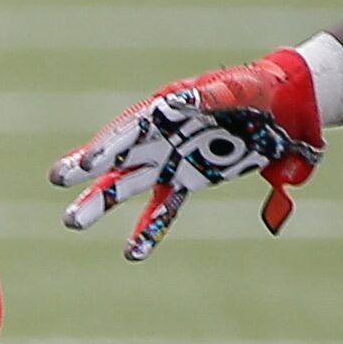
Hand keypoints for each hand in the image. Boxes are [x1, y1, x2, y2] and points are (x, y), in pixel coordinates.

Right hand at [50, 49, 322, 260]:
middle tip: (59, 180)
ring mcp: (171, 161)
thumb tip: (177, 104)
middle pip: (118, 156)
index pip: (130, 128)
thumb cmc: (257, 90)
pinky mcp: (188, 181)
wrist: (283, 107)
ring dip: (102, 204)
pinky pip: (163, 209)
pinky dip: (148, 230)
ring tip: (72, 222)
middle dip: (88, 170)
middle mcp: (160, 136)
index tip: (88, 161)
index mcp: (166, 107)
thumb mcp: (238, 89)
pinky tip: (131, 254)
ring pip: (130, 185)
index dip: (109, 144)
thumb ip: (208, 98)